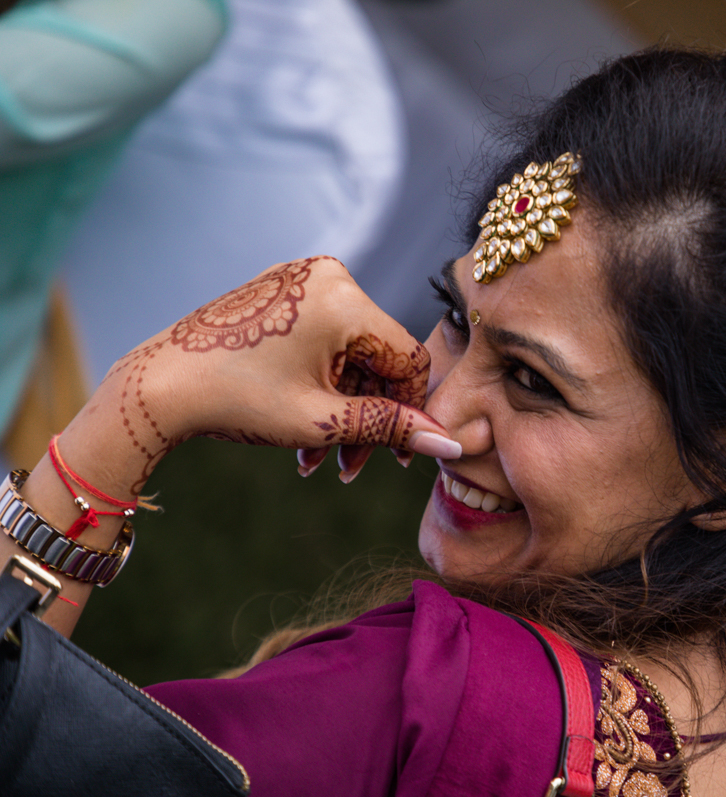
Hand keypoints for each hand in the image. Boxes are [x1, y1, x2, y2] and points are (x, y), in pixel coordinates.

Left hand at [101, 255, 458, 490]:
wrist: (157, 386)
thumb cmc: (236, 399)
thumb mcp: (322, 420)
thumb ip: (391, 427)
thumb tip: (449, 442)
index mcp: (345, 299)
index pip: (408, 358)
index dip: (411, 412)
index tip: (400, 458)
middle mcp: (329, 278)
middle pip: (377, 358)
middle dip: (367, 418)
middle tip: (351, 468)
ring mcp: (301, 281)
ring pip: (349, 354)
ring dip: (342, 409)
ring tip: (319, 459)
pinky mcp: (281, 292)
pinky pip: (323, 340)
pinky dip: (320, 383)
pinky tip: (304, 426)